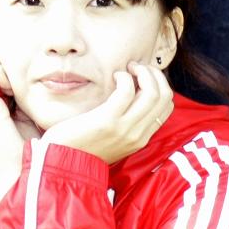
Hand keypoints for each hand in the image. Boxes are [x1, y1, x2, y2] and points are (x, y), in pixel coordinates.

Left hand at [40, 60, 174, 164]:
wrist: (61, 161)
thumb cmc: (82, 144)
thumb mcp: (112, 137)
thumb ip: (126, 122)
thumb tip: (134, 92)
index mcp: (142, 138)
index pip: (167, 106)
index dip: (160, 84)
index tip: (143, 76)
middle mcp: (138, 135)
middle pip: (165, 96)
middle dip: (154, 74)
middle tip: (136, 68)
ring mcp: (125, 129)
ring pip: (152, 93)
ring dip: (142, 72)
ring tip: (127, 69)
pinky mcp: (108, 120)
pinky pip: (127, 91)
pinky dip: (124, 76)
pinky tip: (115, 76)